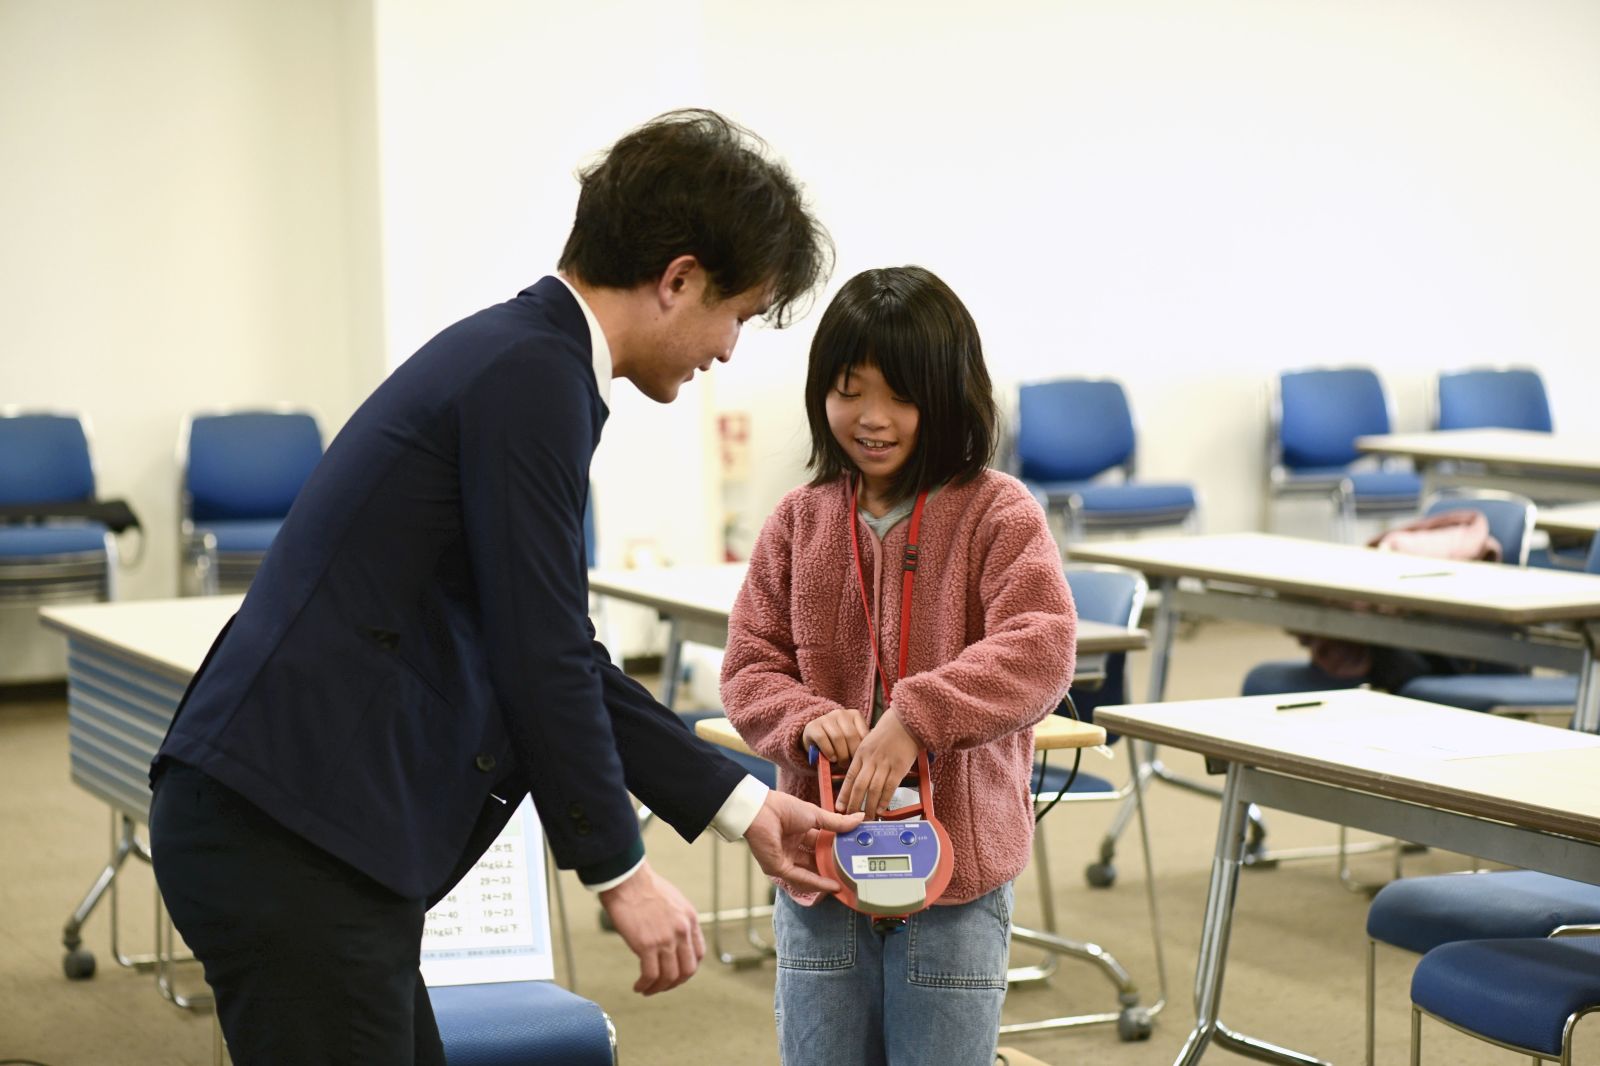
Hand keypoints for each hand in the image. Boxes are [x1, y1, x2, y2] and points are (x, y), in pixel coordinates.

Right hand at [598, 860, 704, 994]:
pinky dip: (645, 985)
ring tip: (647, 989)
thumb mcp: (673, 901)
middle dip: (675, 983)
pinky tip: (638, 986)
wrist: (627, 879)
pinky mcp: (646, 945)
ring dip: (658, 988)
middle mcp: (682, 931)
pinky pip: (650, 975)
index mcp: (690, 919)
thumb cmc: (644, 887)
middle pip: (687, 970)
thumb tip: (672, 938)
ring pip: (669, 977)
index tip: (675, 973)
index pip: (698, 954)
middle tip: (661, 986)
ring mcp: (665, 939)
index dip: (687, 968)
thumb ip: (677, 920)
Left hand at [743, 789, 864, 893]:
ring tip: (845, 884)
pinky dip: (817, 882)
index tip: (851, 856)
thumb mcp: (816, 815)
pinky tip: (832, 886)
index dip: (835, 851)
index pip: (820, 846)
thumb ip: (837, 823)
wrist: (762, 810)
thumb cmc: (784, 808)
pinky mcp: (778, 868)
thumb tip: (860, 818)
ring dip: (826, 879)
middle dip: (832, 868)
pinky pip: (800, 877)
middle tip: (850, 874)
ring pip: (809, 873)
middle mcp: (791, 847)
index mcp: (798, 833)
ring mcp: (785, 859)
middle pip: (815, 862)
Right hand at [801, 708, 868, 764]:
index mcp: (854, 715)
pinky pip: (822, 738)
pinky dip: (828, 751)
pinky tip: (832, 758)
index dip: (862, 750)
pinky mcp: (813, 726)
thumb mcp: (852, 742)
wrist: (815, 740)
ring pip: (837, 737)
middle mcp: (840, 713)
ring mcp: (826, 718)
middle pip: (851, 735)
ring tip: (842, 763)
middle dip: (851, 754)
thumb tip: (872, 755)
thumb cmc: (839, 744)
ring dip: (841, 754)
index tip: (860, 760)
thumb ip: (861, 744)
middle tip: (850, 765)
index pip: (863, 733)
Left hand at [836, 708, 919, 817]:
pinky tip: (880, 809)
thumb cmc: (888, 732)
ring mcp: (885, 764)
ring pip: (873, 789)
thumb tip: (858, 777)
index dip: (844, 794)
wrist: (905, 723)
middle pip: (859, 786)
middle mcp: (871, 759)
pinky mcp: (899, 767)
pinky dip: (884, 800)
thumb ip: (863, 759)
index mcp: (861, 753)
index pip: (850, 777)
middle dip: (854, 804)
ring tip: (866, 817)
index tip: (840, 807)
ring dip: (869, 806)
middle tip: (851, 817)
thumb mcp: (868, 742)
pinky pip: (889, 787)